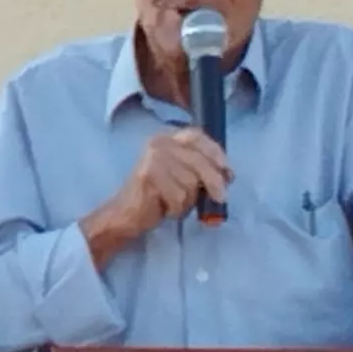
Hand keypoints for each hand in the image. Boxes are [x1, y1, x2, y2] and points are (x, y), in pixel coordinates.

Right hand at [81, 129, 230, 265]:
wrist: (124, 215)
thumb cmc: (157, 197)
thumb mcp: (181, 177)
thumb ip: (200, 169)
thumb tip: (228, 175)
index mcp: (167, 139)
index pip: (197, 136)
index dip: (216, 152)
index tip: (228, 171)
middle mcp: (159, 143)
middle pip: (199, 162)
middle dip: (214, 182)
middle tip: (221, 199)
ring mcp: (153, 158)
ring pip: (191, 183)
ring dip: (188, 201)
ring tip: (173, 203)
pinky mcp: (148, 177)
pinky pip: (179, 196)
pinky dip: (177, 209)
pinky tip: (164, 209)